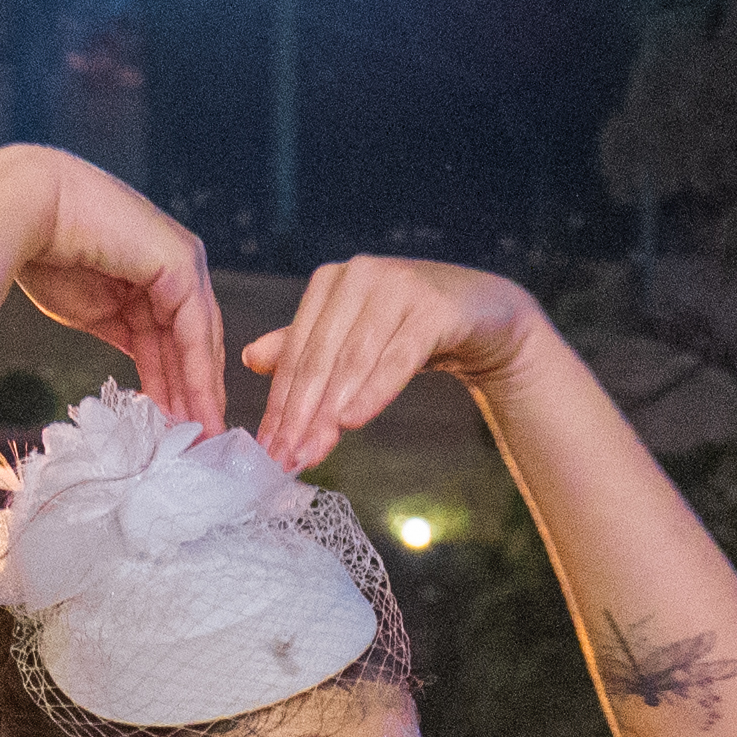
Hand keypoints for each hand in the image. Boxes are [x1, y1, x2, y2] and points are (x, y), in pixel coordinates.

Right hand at [0, 150, 227, 426]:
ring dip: (199, 392)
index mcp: (153, 269)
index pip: (175, 334)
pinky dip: (197, 375)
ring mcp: (183, 261)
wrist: (26, 211)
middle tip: (197, 441)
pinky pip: (195, 331)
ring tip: (199, 437)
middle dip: (194, 393)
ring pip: (199, 339)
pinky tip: (197, 410)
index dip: (177, 382)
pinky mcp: (182, 264)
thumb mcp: (94, 311)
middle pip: (192, 340)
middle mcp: (175, 264)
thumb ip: (124, 334)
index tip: (177, 425)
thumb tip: (142, 373)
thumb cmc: (44, 253)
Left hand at [242, 259, 541, 463]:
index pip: (297, 353)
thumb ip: (307, 346)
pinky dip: (373, 390)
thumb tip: (251, 359)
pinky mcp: (433, 308)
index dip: (279, 404)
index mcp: (331, 281)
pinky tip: (352, 422)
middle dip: (300, 415)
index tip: (268, 451)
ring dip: (329, 411)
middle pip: (320, 358)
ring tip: (312, 452)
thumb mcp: (355, 337)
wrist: (485, 316)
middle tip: (285, 460)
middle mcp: (360, 276)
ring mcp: (397, 286)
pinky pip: (397, 358)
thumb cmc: (412, 329)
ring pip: (353, 360)